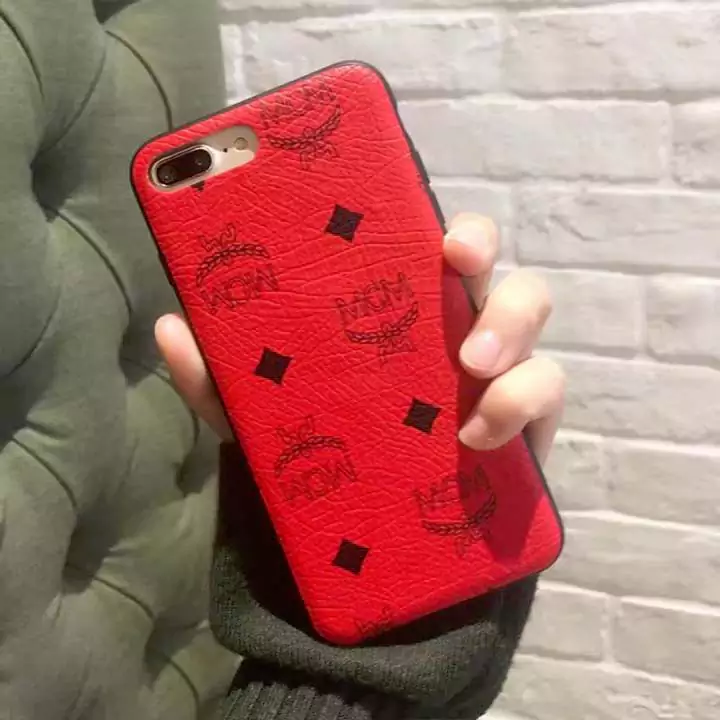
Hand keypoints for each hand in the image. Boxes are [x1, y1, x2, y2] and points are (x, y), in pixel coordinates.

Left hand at [155, 213, 564, 463]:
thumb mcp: (264, 416)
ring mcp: (495, 366)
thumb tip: (171, 325)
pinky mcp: (526, 419)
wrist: (373, 534)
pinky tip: (478, 437)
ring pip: (530, 307)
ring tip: (471, 370)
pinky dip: (521, 403)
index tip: (418, 217)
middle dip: (479, 243)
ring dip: (509, 327)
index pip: (418, 239)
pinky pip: (547, 388)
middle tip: (453, 265)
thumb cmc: (328, 453)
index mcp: (395, 307)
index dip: (425, 214)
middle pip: (485, 257)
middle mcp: (449, 322)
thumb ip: (220, 377)